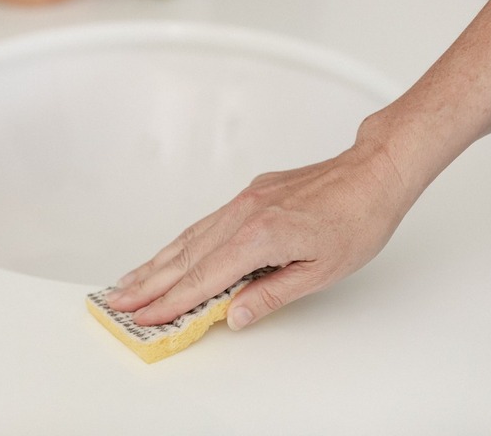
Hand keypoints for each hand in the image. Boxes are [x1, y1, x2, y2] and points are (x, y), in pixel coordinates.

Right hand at [105, 142, 413, 329]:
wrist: (373, 173)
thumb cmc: (357, 220)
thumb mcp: (321, 271)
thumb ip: (271, 295)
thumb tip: (234, 316)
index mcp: (260, 238)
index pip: (202, 279)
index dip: (169, 302)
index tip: (144, 317)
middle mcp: (243, 216)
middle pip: (184, 257)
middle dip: (147, 284)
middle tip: (118, 301)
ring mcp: (243, 202)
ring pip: (188, 238)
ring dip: (156, 262)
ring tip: (129, 280)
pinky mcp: (248, 194)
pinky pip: (205, 223)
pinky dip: (180, 242)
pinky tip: (169, 253)